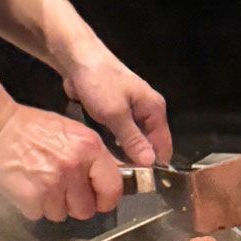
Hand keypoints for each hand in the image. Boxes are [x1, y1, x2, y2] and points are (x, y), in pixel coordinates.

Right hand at [0, 103, 122, 222]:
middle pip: (86, 209)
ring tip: (41, 183)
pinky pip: (39, 215)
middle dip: (75, 204)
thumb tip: (113, 178)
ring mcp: (51, 184)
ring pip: (61, 215)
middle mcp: (73, 167)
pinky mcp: (30, 198)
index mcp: (89, 148)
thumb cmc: (34, 128)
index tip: (99, 200)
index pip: (112, 188)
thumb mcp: (73, 132)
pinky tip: (27, 186)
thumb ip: (93, 157)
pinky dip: (33, 206)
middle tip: (62, 189)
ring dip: (52, 205)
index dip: (106, 199)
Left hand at [63, 51, 171, 167]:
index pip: (164, 145)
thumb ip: (133, 139)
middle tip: (119, 177)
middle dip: (136, 160)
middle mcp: (147, 112)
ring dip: (122, 153)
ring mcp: (130, 112)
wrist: (76, 58)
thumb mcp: (116, 114)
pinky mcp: (115, 112)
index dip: (154, 165)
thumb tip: (151, 162)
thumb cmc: (99, 82)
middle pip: (148, 145)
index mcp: (154, 109)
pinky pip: (118, 135)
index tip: (138, 181)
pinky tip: (102, 154)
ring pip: (132, 141)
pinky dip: (112, 144)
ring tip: (109, 168)